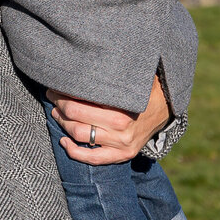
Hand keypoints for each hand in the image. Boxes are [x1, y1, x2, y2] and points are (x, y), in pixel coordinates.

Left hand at [47, 74, 169, 164]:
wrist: (166, 109)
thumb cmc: (143, 89)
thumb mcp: (130, 78)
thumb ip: (110, 75)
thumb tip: (83, 60)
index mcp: (122, 108)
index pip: (80, 102)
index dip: (62, 93)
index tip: (55, 86)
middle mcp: (121, 128)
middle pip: (76, 117)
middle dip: (59, 105)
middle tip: (52, 96)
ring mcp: (121, 144)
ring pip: (80, 135)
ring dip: (63, 123)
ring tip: (56, 113)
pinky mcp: (122, 155)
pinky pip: (93, 158)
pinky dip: (74, 152)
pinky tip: (64, 141)